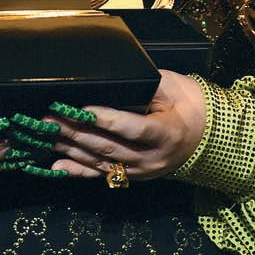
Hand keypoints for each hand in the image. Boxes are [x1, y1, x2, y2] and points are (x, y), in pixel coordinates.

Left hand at [49, 70, 205, 180]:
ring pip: (101, 161)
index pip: (131, 127)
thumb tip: (112, 78)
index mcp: (166, 134)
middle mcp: (152, 158)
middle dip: (75, 132)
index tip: (80, 108)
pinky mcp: (133, 176)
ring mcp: (142, 171)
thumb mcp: (173, 87)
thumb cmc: (190, 104)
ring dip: (70, 148)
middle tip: (49, 119)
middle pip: (108, 146)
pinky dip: (78, 170)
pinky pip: (102, 174)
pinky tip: (58, 165)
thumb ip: (145, 85)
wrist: (208, 133)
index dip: (104, 118)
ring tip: (46, 135)